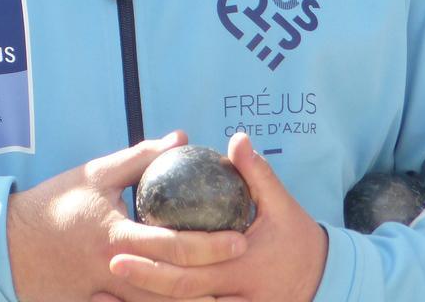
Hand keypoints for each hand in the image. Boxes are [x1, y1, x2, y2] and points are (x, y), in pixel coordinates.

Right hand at [8, 131, 247, 301]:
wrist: (8, 243)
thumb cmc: (55, 203)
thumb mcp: (96, 173)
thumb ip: (140, 157)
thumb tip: (180, 138)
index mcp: (116, 237)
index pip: (172, 246)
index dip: (209, 245)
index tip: (240, 239)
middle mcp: (112, 272)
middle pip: (172, 288)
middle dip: (210, 284)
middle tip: (240, 273)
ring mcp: (101, 297)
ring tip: (218, 296)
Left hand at [97, 133, 326, 301]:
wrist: (322, 280)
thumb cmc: (297, 239)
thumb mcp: (281, 205)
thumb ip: (257, 174)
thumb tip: (237, 138)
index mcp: (241, 270)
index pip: (190, 273)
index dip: (152, 265)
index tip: (117, 250)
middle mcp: (234, 299)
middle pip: (178, 299)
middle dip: (140, 286)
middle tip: (106, 268)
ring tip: (102, 295)